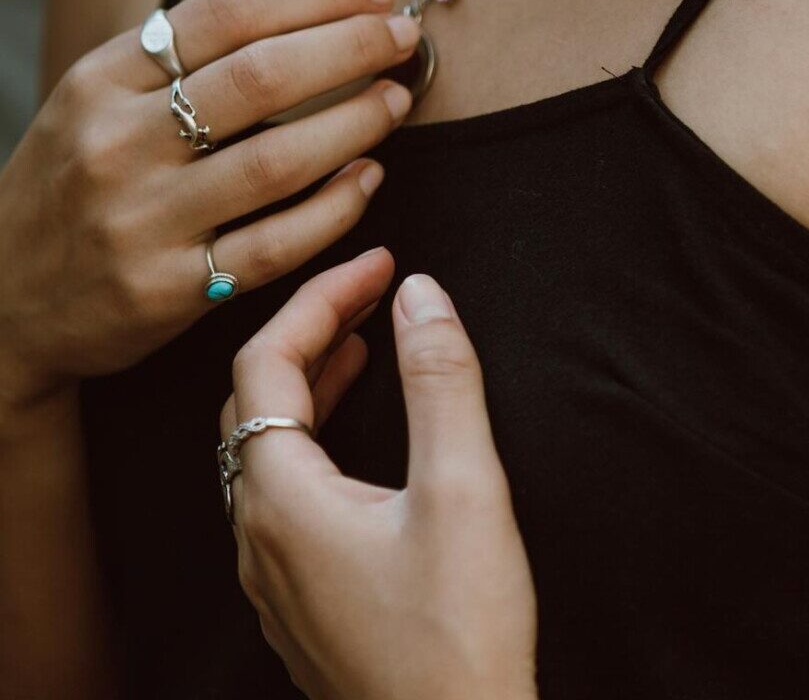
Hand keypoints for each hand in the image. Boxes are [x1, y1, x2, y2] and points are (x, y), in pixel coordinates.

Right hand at [0, 0, 419, 412]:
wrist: (3, 297)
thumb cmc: (73, 184)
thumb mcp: (98, 102)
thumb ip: (180, 61)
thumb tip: (305, 16)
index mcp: (102, 79)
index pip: (228, 11)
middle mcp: (118, 143)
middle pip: (263, 77)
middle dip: (354, 46)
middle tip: (405, 37)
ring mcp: (144, 221)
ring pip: (279, 161)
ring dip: (358, 122)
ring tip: (398, 100)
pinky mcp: (171, 290)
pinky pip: (276, 244)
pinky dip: (336, 207)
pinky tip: (370, 177)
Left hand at [219, 249, 537, 699]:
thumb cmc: (459, 635)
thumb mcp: (464, 491)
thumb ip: (441, 381)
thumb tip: (421, 294)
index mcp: (282, 498)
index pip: (268, 361)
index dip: (320, 297)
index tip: (378, 263)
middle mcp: (258, 534)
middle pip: (253, 401)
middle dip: (308, 333)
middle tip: (367, 295)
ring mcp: (273, 573)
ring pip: (264, 448)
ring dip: (308, 385)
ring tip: (360, 345)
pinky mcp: (300, 597)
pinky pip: (282, 491)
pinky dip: (314, 438)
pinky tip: (357, 439)